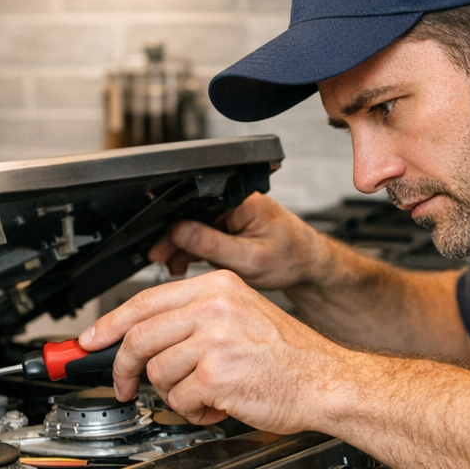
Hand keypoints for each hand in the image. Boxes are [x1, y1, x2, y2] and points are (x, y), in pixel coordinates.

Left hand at [78, 269, 353, 430]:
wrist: (326, 382)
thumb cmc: (289, 358)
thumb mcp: (242, 316)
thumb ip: (194, 319)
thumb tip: (138, 337)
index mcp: (218, 287)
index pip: (145, 301)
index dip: (108, 325)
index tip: (90, 341)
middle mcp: (214, 307)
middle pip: (139, 337)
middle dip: (124, 369)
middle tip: (126, 387)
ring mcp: (215, 340)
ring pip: (157, 372)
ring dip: (174, 393)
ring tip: (204, 394)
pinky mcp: (216, 375)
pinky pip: (178, 399)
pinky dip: (193, 411)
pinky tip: (217, 405)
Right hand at [148, 193, 331, 288]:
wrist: (309, 267)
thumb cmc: (292, 259)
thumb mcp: (250, 257)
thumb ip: (213, 245)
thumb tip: (180, 232)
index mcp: (240, 201)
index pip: (194, 209)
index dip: (172, 230)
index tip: (160, 249)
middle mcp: (234, 204)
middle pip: (190, 217)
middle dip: (173, 241)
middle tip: (160, 260)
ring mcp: (232, 216)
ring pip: (194, 228)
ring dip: (181, 248)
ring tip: (174, 267)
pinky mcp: (231, 229)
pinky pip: (204, 236)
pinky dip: (193, 251)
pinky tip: (188, 265)